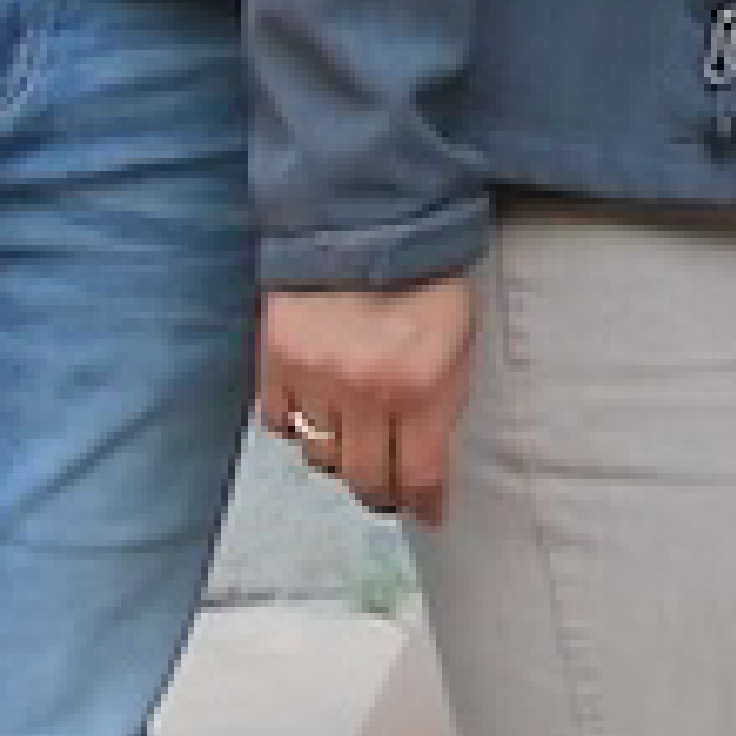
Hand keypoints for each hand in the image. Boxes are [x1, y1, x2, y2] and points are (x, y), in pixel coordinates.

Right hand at [259, 276, 482, 528]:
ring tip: (351, 440)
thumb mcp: (459, 343)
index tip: (429, 514)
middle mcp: (366, 392)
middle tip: (386, 492)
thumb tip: (432, 462)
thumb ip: (444, 403)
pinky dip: (296, 425)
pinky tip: (314, 411)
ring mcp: (316, 378)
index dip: (425, 504)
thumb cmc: (425, 281)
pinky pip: (279, 424)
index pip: (421, 475)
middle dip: (380, 494)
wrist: (366, 222)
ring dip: (338, 456)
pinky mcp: (276, 361)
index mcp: (422, 386)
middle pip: (365, 479)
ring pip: (320, 456)